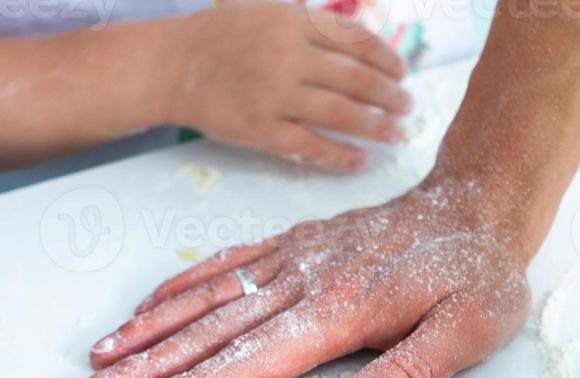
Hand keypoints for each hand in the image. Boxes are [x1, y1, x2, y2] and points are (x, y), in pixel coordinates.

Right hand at [86, 180, 529, 377]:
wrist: (476, 204)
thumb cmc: (476, 274)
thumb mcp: (470, 329)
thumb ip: (414, 370)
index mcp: (340, 309)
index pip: (256, 354)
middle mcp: (302, 281)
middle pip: (213, 329)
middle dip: (152, 362)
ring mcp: (290, 259)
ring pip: (207, 298)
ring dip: (151, 328)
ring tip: (102, 355)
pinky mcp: (289, 246)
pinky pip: (224, 266)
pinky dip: (180, 287)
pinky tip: (147, 307)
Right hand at [166, 1, 410, 171]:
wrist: (173, 66)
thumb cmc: (221, 36)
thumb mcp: (268, 11)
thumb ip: (310, 25)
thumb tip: (358, 44)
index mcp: (295, 23)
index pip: (356, 40)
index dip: (386, 58)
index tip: (402, 72)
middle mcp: (290, 58)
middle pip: (356, 79)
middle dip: (389, 95)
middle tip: (407, 106)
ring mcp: (276, 97)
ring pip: (341, 114)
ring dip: (376, 125)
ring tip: (396, 133)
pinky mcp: (262, 131)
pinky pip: (310, 146)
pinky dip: (339, 155)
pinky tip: (359, 160)